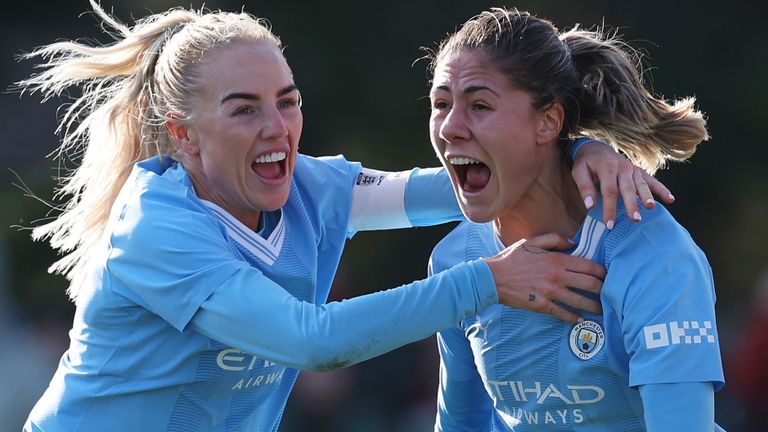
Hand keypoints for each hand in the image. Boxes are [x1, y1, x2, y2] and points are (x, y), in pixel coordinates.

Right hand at [485, 233, 605, 322]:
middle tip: (612, 294)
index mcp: (557, 259)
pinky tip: (581, 320)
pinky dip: (575, 318)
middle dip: (605, 290)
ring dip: (595, 307)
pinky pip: (564, 314)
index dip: (604, 272)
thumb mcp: (531, 241)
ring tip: (603, 310)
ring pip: (581, 302)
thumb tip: (573, 243)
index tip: (610, 276)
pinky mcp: (543, 305)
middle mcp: (558, 276)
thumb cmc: (511, 258)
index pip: (590, 266)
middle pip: (591, 284)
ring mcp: (551, 292)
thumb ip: (554, 239)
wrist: (492, 277)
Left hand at [571, 140, 674, 228]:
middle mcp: (622, 168)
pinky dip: (662, 189)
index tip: (610, 224)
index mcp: (607, 168)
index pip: (609, 191)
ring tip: (651, 208)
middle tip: (635, 219)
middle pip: (628, 189)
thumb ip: (584, 188)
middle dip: (632, 205)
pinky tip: (671, 199)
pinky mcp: (639, 171)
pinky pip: (652, 180)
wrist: (596, 147)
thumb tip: (590, 206)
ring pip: (641, 185)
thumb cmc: (586, 163)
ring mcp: (632, 169)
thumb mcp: (578, 172)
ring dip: (647, 197)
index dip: (610, 208)